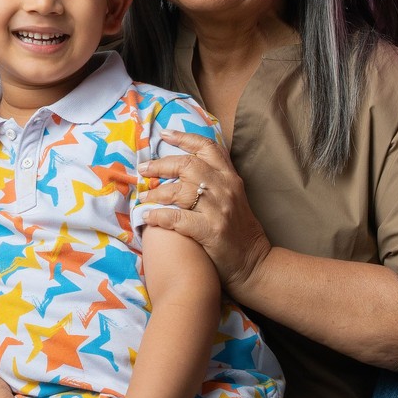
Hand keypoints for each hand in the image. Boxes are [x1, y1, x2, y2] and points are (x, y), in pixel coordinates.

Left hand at [136, 131, 271, 294]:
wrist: (254, 262)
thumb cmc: (238, 230)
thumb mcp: (233, 198)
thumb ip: (214, 181)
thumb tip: (184, 168)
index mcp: (231, 178)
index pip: (208, 148)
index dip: (185, 138)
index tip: (165, 134)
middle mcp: (226, 189)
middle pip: (188, 165)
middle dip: (161, 165)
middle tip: (143, 170)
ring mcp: (219, 209)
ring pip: (180, 191)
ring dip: (156, 193)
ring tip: (143, 197)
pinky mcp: (212, 231)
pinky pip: (177, 218)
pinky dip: (159, 216)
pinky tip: (147, 217)